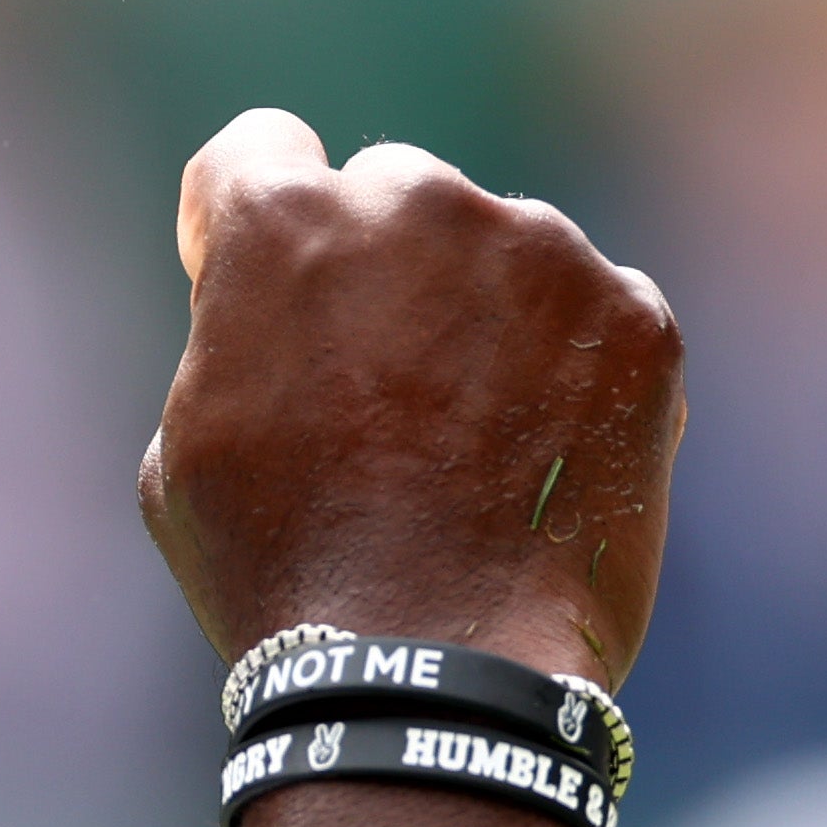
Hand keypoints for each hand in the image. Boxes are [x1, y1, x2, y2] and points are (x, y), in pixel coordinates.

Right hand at [138, 111, 684, 826]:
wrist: (435, 676)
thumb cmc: (281, 575)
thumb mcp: (187, 443)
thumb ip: (234, 336)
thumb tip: (283, 314)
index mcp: (285, 221)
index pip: (259, 151)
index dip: (248, 223)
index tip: (267, 293)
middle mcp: (420, 200)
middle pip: (392, 193)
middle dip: (380, 271)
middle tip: (376, 395)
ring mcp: (545, 251)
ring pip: (503, 254)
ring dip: (483, 318)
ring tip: (466, 451)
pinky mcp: (639, 318)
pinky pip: (594, 315)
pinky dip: (571, 373)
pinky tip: (536, 465)